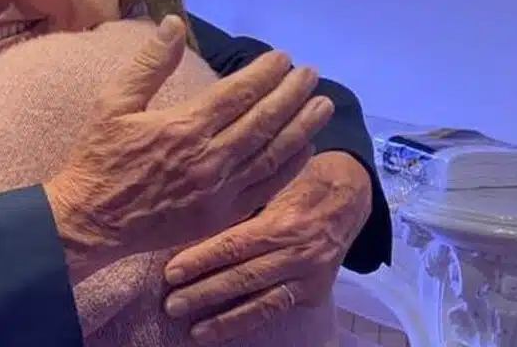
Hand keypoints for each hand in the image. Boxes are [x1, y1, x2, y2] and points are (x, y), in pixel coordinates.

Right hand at [43, 16, 334, 283]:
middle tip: (311, 74)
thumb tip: (174, 24)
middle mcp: (209, 158)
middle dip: (292, 94)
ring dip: (302, 127)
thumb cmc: (99, 156)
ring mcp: (219, 191)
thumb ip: (149, 64)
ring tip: (322, 105)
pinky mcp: (221, 215)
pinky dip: (289, 167)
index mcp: (183, 126)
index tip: (283, 58)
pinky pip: (265, 188)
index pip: (238, 93)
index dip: (265, 74)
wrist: (91, 220)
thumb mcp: (113, 102)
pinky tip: (304, 148)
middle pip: (264, 120)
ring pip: (272, 154)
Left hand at [162, 151, 373, 343]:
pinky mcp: (314, 292)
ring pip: (262, 304)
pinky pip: (278, 309)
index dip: (200, 260)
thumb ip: (239, 206)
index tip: (170, 273)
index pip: (233, 246)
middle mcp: (296, 254)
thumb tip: (191, 222)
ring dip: (225, 321)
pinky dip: (250, 321)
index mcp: (279, 223)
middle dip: (204, 294)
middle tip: (172, 306)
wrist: (345, 199)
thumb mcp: (270, 185)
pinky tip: (224, 329)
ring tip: (195, 331)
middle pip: (243, 278)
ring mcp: (308, 277)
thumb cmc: (296, 184)